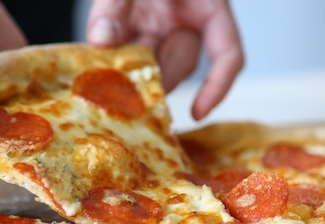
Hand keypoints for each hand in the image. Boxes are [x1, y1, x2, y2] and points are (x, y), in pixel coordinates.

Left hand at [86, 0, 243, 119]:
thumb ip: (118, 4)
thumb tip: (101, 42)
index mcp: (208, 5)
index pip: (228, 53)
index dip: (218, 85)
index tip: (199, 112)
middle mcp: (188, 19)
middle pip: (181, 63)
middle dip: (157, 81)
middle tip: (129, 99)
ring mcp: (162, 22)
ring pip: (153, 61)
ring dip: (131, 72)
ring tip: (106, 85)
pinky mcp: (138, 24)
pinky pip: (130, 48)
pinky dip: (113, 58)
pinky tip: (95, 67)